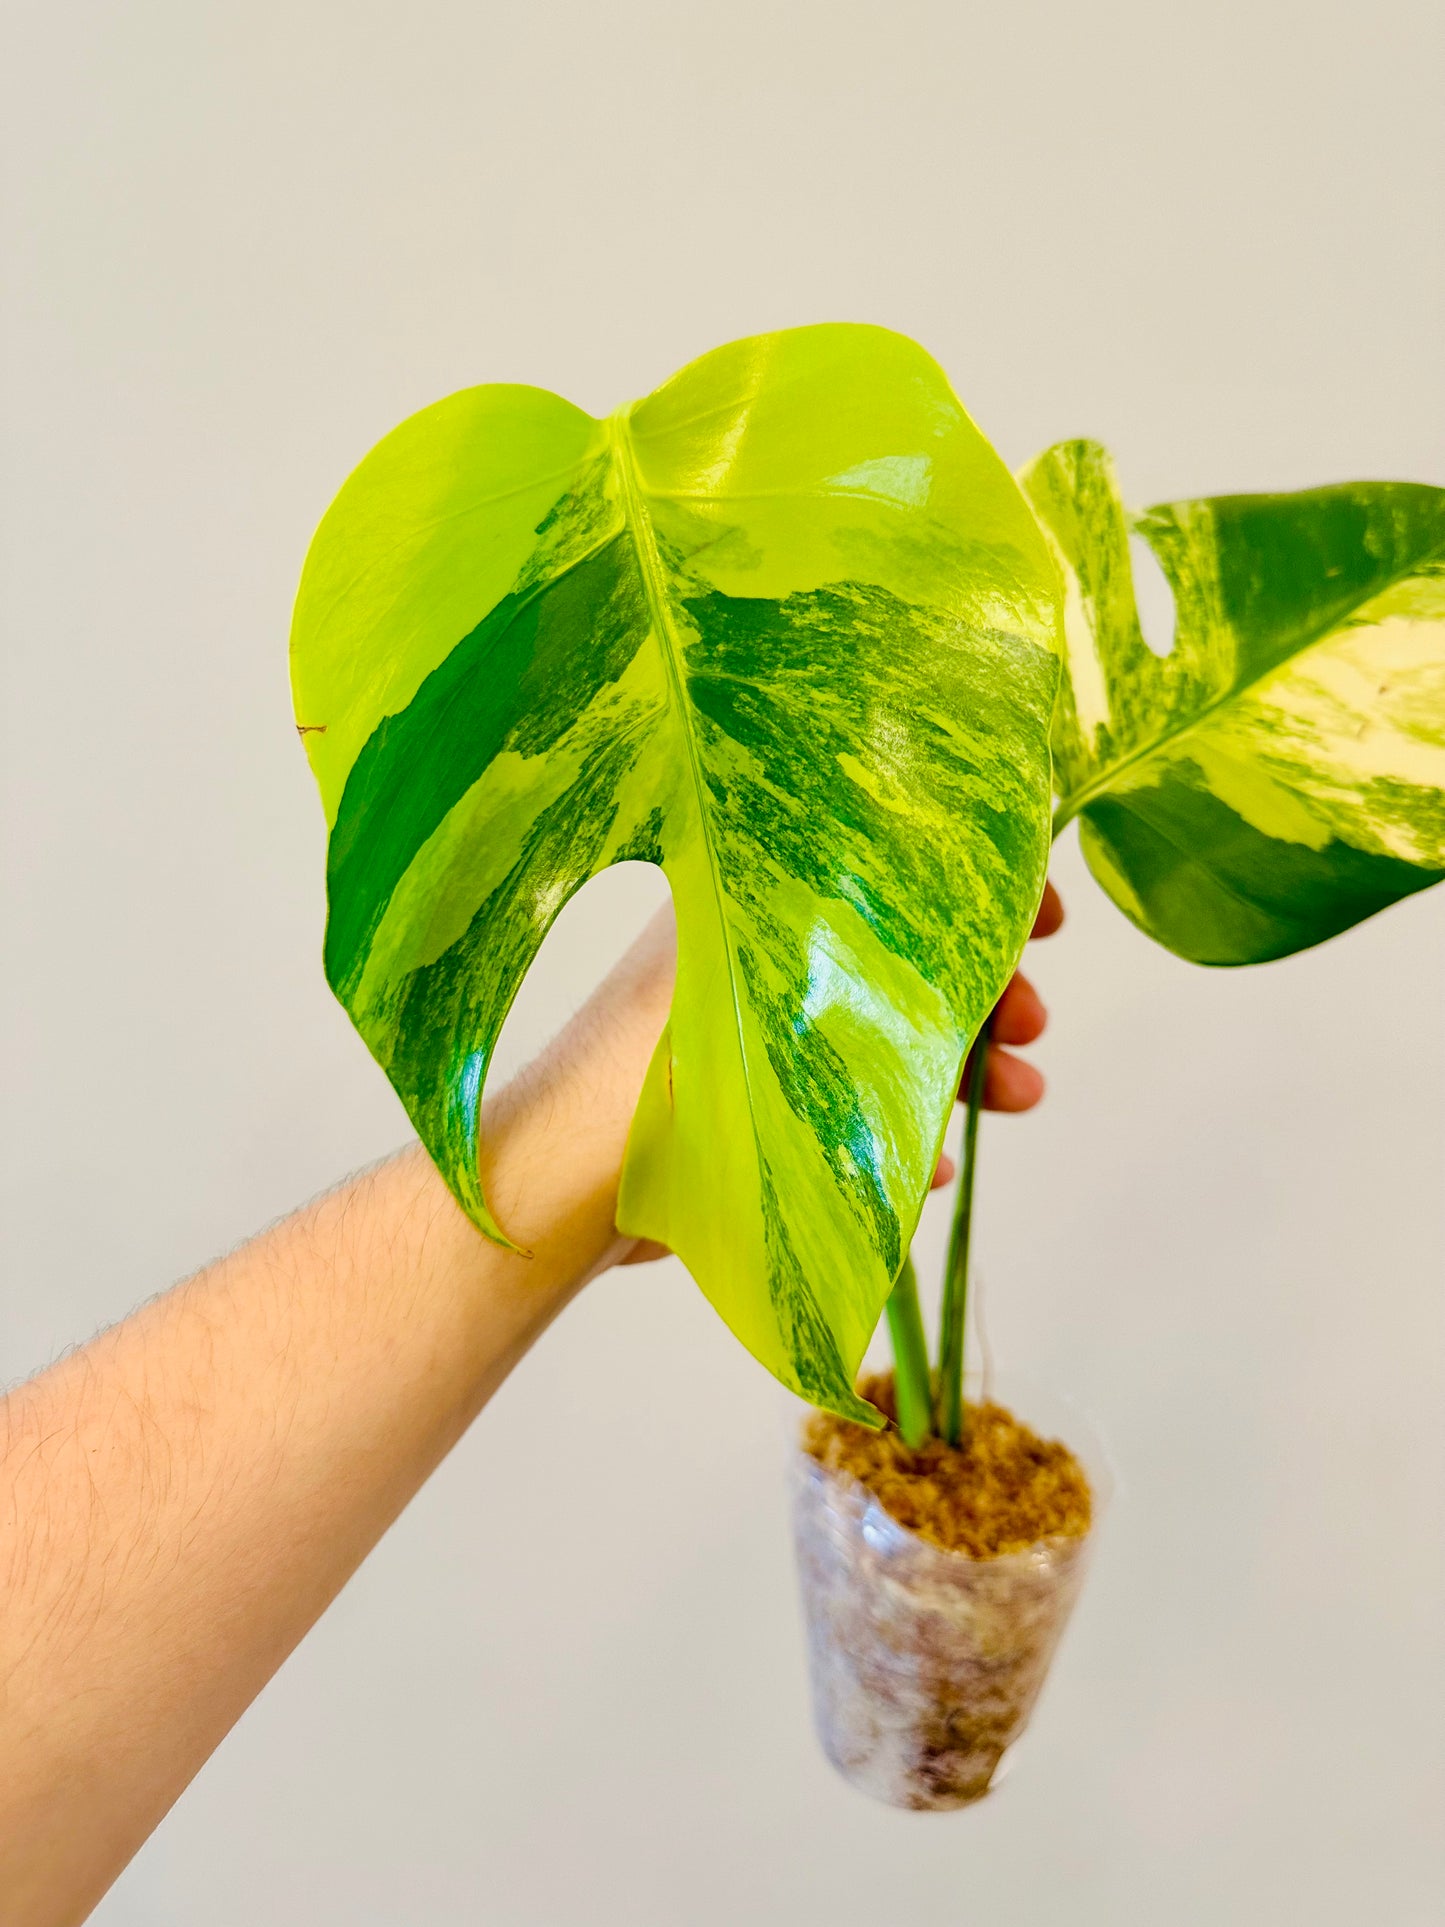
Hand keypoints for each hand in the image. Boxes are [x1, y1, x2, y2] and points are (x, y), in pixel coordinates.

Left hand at [616, 880, 1062, 1260]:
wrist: (573, 1173)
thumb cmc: (676, 1051)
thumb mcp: (799, 972)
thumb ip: (893, 939)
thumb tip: (990, 910)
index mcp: (764, 895)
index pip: (890, 867)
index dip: (976, 886)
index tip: (1045, 919)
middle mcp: (757, 955)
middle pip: (897, 957)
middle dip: (983, 989)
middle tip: (1033, 1027)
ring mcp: (748, 1038)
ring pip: (879, 1036)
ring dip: (960, 1064)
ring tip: (1020, 1097)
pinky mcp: (740, 1116)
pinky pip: (839, 1114)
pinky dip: (895, 1130)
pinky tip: (937, 1163)